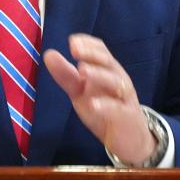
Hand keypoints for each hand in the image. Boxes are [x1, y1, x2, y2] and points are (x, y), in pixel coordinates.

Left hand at [43, 33, 155, 164]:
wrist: (130, 139)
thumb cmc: (104, 109)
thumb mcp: (81, 91)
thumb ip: (66, 75)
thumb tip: (48, 53)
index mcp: (108, 70)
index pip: (101, 50)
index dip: (87, 43)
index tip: (72, 41)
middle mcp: (118, 79)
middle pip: (108, 62)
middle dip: (92, 54)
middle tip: (75, 50)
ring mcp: (124, 98)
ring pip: (114, 82)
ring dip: (99, 75)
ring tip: (82, 71)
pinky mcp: (126, 117)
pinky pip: (117, 109)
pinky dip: (105, 105)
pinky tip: (92, 105)